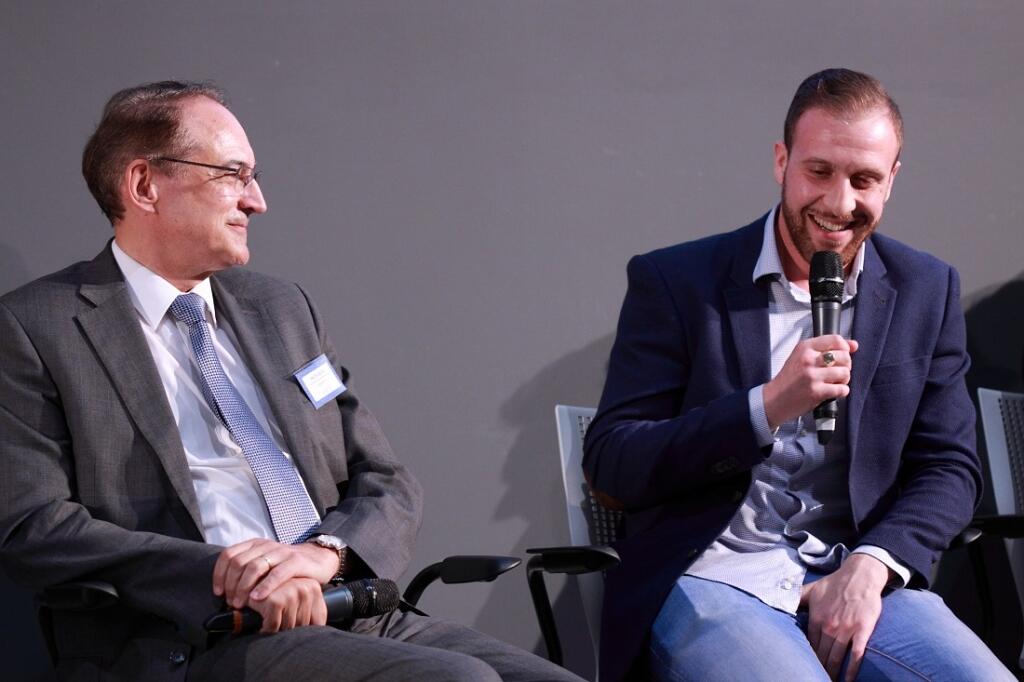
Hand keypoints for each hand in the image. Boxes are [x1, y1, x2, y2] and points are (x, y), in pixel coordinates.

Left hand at [213, 538, 339, 608]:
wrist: (318, 559)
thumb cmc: (286, 567)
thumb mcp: (264, 563)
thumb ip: (247, 570)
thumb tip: (224, 590)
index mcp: (255, 545)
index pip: (228, 555)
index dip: (219, 574)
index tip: (219, 592)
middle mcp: (266, 546)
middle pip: (238, 563)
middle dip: (231, 585)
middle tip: (232, 602)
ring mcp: (281, 552)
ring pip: (254, 567)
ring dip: (243, 587)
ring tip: (241, 603)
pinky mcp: (296, 562)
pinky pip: (277, 574)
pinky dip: (265, 587)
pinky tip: (258, 598)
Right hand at [246, 576, 327, 633]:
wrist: (248, 581)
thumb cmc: (273, 593)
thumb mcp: (298, 601)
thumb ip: (311, 612)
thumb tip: (318, 634)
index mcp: (314, 587)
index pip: (318, 620)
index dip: (304, 629)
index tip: (294, 628)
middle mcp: (305, 587)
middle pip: (302, 624)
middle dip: (288, 629)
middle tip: (278, 622)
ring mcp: (291, 591)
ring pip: (289, 626)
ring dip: (277, 629)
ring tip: (270, 620)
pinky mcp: (275, 599)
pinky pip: (274, 625)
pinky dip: (266, 628)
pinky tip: (262, 621)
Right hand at [763, 335, 858, 429]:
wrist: (774, 399)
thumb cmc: (789, 379)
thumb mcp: (802, 357)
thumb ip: (827, 349)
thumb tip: (854, 345)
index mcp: (804, 347)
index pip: (836, 340)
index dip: (845, 348)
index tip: (843, 355)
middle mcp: (808, 359)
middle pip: (844, 356)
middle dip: (846, 365)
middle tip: (837, 371)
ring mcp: (812, 376)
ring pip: (845, 373)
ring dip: (844, 380)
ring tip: (834, 382)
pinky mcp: (816, 392)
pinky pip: (842, 389)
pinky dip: (841, 391)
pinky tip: (832, 391)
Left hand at [800, 554, 890, 680]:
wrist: (859, 575)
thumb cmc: (835, 583)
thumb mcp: (811, 589)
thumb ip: (795, 597)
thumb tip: (778, 598)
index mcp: (815, 618)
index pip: (809, 644)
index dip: (807, 658)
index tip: (804, 667)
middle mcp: (829, 626)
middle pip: (822, 654)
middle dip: (819, 669)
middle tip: (816, 678)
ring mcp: (846, 629)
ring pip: (837, 656)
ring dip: (833, 672)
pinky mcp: (862, 630)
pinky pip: (857, 653)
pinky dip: (853, 668)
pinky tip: (849, 679)